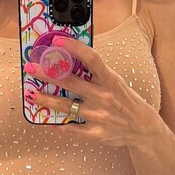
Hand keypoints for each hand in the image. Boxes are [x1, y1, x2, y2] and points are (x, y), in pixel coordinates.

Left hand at [24, 37, 156, 148]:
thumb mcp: (116, 82)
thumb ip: (97, 74)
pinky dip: (58, 125)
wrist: (142, 128)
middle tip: (31, 68)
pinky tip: (47, 121)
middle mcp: (103, 96)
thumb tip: (72, 60)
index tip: (58, 41)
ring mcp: (99, 116)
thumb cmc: (126, 101)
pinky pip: (72, 129)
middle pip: (70, 82)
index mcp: (110, 80)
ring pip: (66, 106)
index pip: (91, 58)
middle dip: (47, 74)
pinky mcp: (96, 133)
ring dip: (46, 100)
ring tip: (31, 95)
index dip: (74, 48)